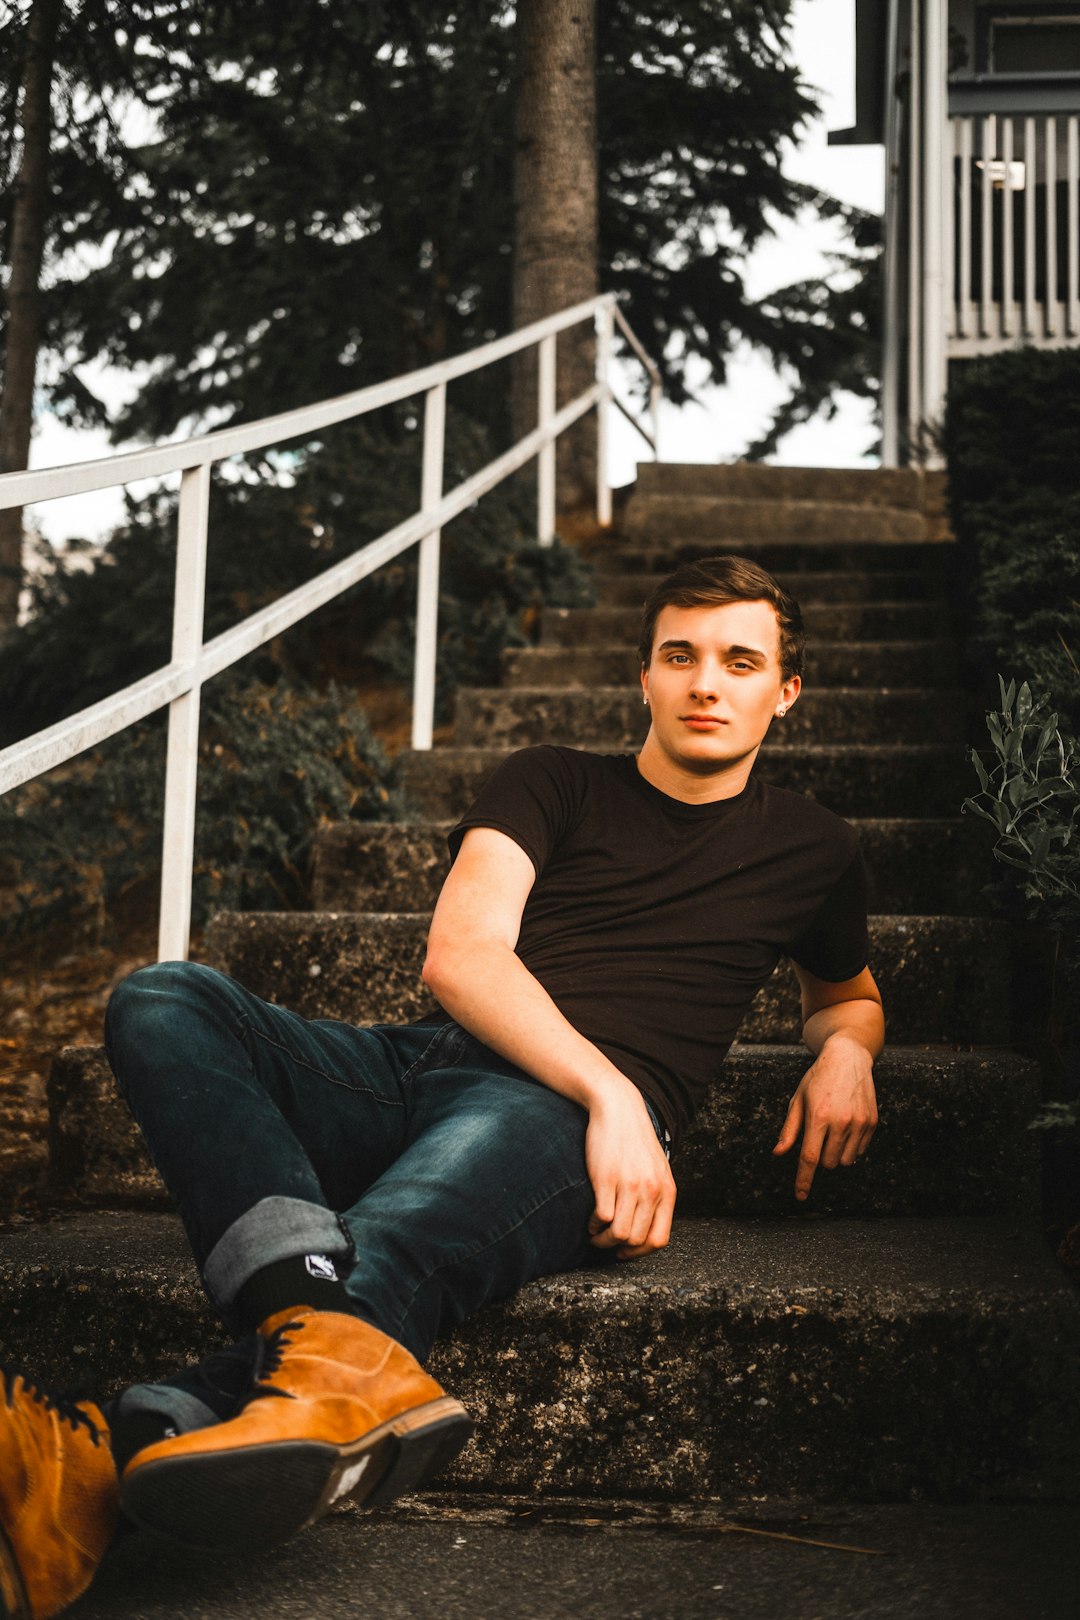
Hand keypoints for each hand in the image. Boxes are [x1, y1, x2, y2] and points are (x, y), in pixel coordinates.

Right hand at [585, 1082, 675, 1258]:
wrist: (618, 1108)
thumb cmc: (634, 1140)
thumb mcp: (656, 1168)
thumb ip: (656, 1196)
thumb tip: (644, 1227)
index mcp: (666, 1191)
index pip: (659, 1240)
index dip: (640, 1253)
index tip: (625, 1251)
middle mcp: (651, 1191)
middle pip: (636, 1241)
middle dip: (618, 1249)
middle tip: (605, 1243)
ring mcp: (630, 1185)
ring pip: (619, 1234)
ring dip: (603, 1240)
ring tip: (595, 1233)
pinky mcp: (607, 1178)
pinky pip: (602, 1217)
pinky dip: (593, 1224)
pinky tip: (591, 1218)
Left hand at [772, 1034, 877, 1201]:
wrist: (848, 1057)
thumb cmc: (818, 1078)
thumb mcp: (798, 1099)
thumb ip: (789, 1129)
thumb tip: (779, 1153)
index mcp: (818, 1116)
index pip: (809, 1158)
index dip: (804, 1180)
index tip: (800, 1196)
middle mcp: (841, 1121)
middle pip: (828, 1163)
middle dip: (820, 1158)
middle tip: (818, 1137)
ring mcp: (859, 1122)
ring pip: (845, 1160)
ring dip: (836, 1155)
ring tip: (832, 1131)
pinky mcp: (872, 1122)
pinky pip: (860, 1151)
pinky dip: (851, 1147)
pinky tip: (846, 1126)